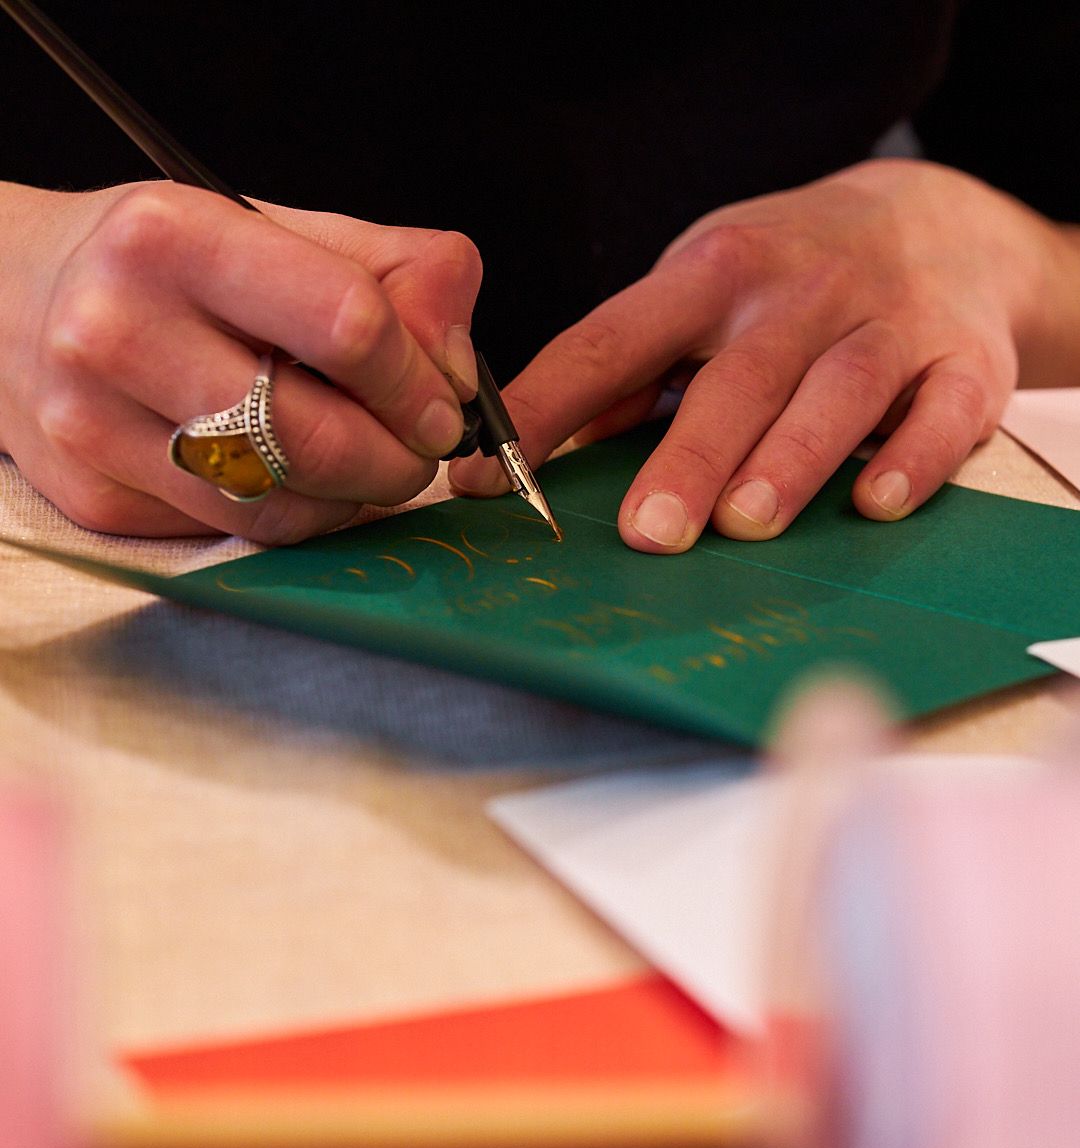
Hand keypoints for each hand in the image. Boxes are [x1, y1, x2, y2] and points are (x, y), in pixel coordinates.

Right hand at [0, 181, 481, 540]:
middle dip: (397, 459)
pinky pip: (236, 535)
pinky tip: (300, 483)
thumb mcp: (269, 226)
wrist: (7, 301)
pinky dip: (296, 520)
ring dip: (352, 501)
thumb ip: (388, 271)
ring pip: (278, 505)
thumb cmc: (162, 266)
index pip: (345, 323)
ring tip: (364, 467)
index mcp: (174, 237)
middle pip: (316, 436)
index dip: (417, 379)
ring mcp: (95, 425)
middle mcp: (118, 330)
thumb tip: (456, 360)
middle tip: (417, 452)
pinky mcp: (96, 498)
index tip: (440, 404)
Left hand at [452, 160, 1079, 550]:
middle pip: (739, 375)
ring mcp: (887, 322)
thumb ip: (631, 373)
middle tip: (649, 531)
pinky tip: (876, 504)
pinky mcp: (963, 362)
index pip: (613, 339)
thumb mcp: (704, 291)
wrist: (942, 222)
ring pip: (840, 389)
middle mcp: (799, 291)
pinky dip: (913, 456)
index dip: (549, 407)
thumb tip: (530, 451)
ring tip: (748, 523)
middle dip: (690, 453)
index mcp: (711, 272)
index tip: (489, 476)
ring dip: (793, 459)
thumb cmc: (790, 279)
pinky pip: (942, 411)